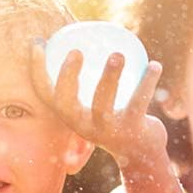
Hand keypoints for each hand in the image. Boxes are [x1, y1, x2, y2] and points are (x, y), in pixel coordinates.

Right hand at [28, 39, 166, 169]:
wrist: (141, 155)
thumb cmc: (117, 119)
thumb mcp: (101, 102)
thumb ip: (92, 79)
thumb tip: (91, 37)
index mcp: (71, 116)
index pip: (46, 94)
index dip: (37, 69)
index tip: (38, 42)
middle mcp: (83, 126)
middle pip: (66, 103)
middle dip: (67, 77)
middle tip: (76, 51)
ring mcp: (107, 132)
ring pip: (103, 105)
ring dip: (109, 78)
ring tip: (117, 54)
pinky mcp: (131, 132)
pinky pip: (138, 103)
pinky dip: (147, 82)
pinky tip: (155, 64)